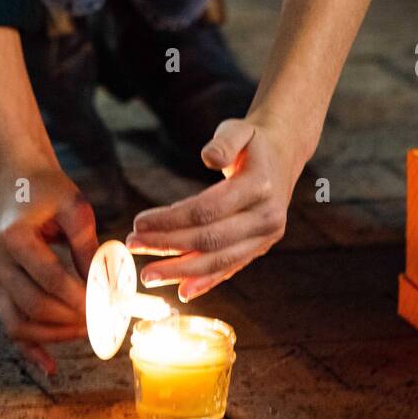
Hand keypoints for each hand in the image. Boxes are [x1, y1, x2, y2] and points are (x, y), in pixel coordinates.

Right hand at [0, 166, 97, 375]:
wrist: (19, 184)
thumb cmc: (50, 192)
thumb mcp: (75, 208)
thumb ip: (87, 246)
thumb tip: (104, 287)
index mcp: (13, 236)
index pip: (50, 278)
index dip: (80, 296)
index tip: (108, 305)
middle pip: (34, 305)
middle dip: (71, 319)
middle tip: (102, 321)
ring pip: (19, 323)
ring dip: (54, 336)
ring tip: (87, 333)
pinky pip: (11, 326)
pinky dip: (30, 349)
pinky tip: (52, 366)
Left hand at [124, 116, 297, 299]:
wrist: (283, 157)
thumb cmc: (253, 141)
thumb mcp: (239, 128)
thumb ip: (224, 141)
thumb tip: (208, 157)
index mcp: (260, 186)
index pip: (208, 209)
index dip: (171, 219)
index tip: (139, 221)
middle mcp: (267, 216)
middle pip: (210, 239)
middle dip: (168, 246)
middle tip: (133, 245)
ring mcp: (266, 236)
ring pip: (219, 260)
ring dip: (181, 271)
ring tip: (148, 274)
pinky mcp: (261, 247)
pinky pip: (231, 268)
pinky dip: (206, 282)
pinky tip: (181, 290)